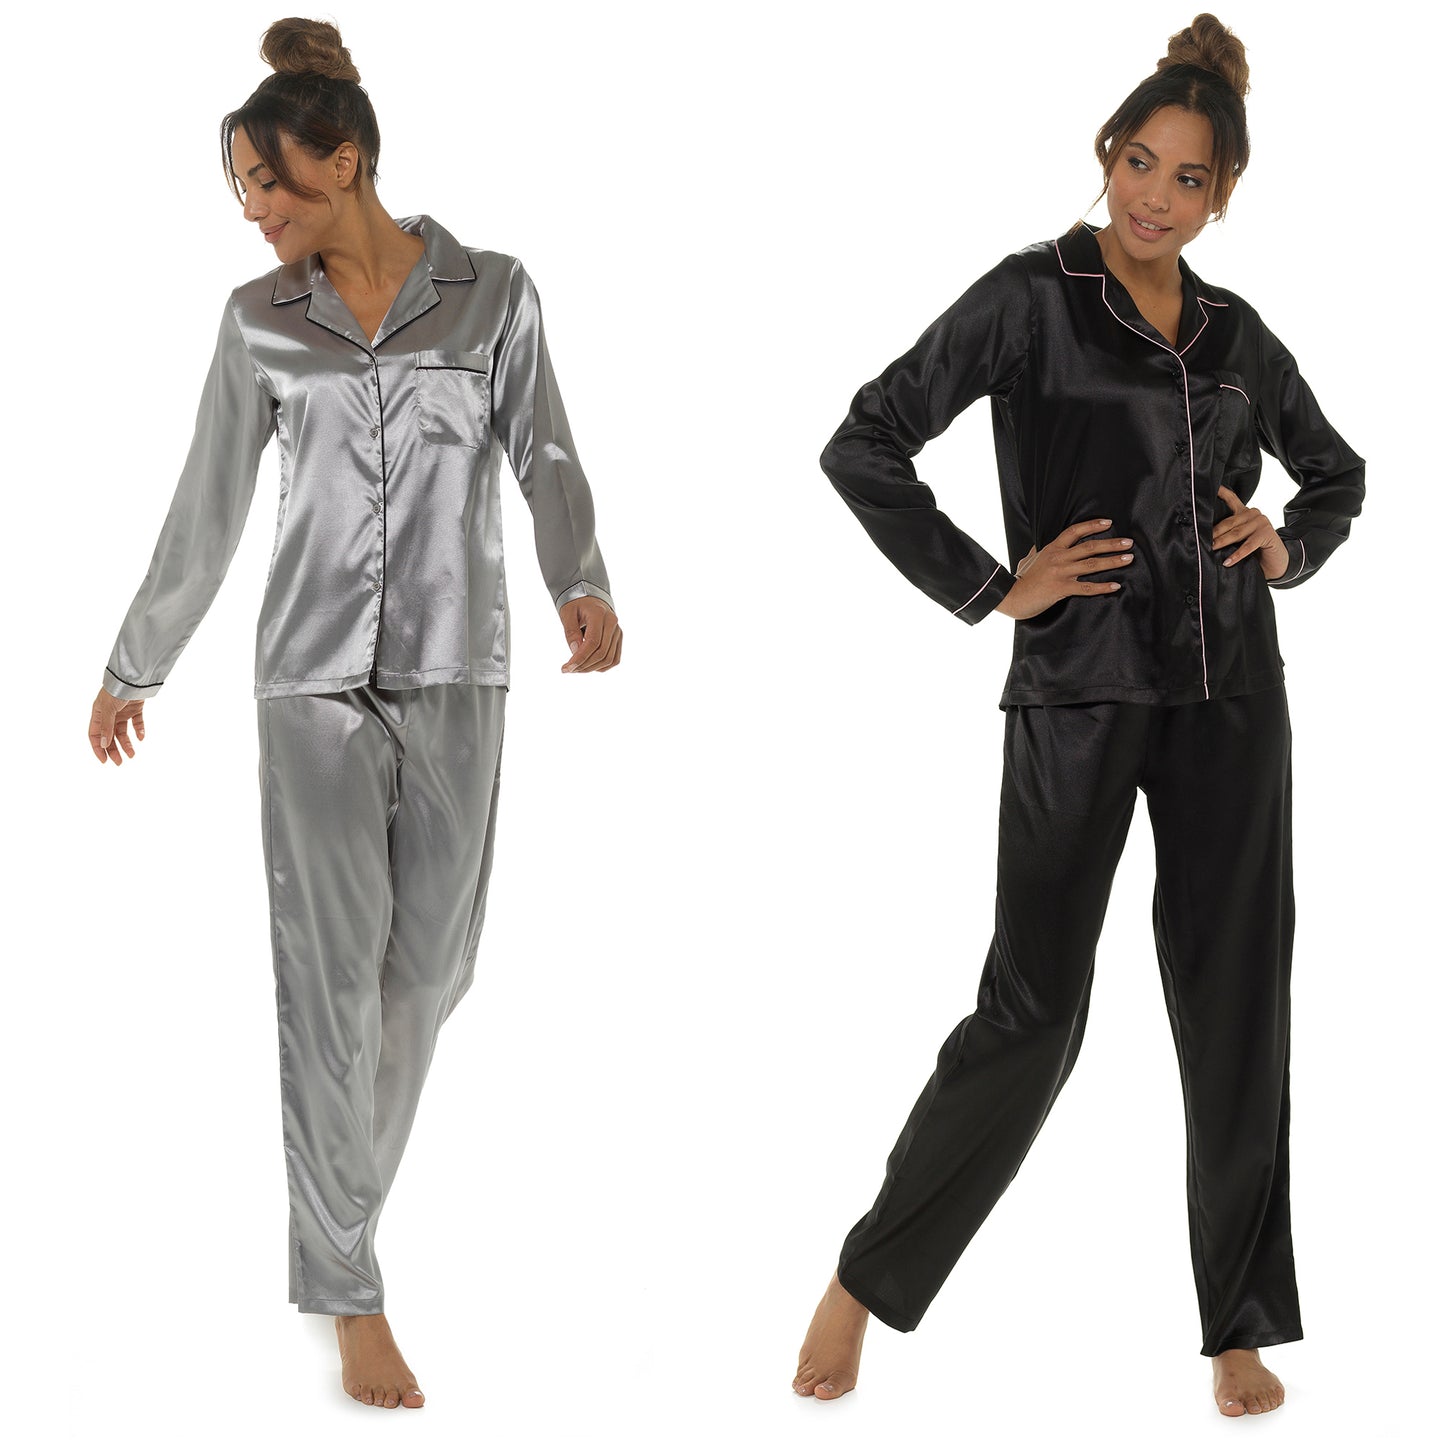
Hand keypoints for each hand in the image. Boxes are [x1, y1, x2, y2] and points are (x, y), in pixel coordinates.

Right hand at [89, 686, 145, 764]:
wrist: (134, 677)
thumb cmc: (116, 690)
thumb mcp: (108, 709)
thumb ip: (106, 727)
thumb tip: (103, 745)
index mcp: (98, 714)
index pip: (95, 735)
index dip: (98, 748)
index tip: (104, 761)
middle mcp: (109, 714)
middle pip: (109, 736)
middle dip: (113, 750)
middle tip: (120, 763)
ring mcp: (122, 711)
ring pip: (123, 732)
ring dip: (127, 744)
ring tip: (132, 755)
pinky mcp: (135, 708)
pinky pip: (137, 722)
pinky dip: (139, 730)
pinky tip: (141, 737)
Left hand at [559, 596, 621, 672]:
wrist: (589, 598)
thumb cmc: (576, 604)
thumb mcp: (567, 613)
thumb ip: (571, 631)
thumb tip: (575, 651)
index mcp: (599, 614)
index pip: (592, 642)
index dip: (579, 658)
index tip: (566, 668)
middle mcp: (612, 623)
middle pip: (602, 653)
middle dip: (584, 665)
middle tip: (568, 670)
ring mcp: (617, 631)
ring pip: (609, 658)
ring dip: (592, 668)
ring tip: (576, 669)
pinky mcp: (618, 639)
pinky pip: (614, 658)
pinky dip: (602, 666)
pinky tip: (588, 666)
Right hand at [995, 517, 1133, 620]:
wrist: (1011, 596)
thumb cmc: (1019, 579)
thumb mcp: (1027, 560)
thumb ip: (1036, 552)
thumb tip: (1036, 547)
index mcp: (1052, 548)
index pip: (1075, 531)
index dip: (1092, 525)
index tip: (1108, 523)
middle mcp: (1058, 558)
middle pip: (1089, 547)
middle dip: (1111, 543)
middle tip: (1128, 542)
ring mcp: (1060, 573)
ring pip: (1092, 564)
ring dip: (1112, 561)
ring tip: (1128, 558)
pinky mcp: (1061, 588)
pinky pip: (1086, 587)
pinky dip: (1102, 587)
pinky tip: (1116, 585)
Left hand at [1213, 485, 1288, 578]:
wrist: (1275, 562)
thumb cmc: (1254, 550)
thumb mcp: (1239, 539)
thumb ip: (1228, 533)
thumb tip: (1206, 537)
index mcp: (1244, 512)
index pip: (1231, 499)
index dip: (1221, 492)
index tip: (1208, 487)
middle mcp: (1253, 514)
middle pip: (1229, 522)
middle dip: (1214, 532)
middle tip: (1200, 539)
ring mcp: (1261, 523)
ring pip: (1236, 533)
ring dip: (1222, 542)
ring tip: (1211, 549)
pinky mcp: (1267, 534)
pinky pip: (1248, 545)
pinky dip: (1237, 555)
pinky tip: (1227, 562)